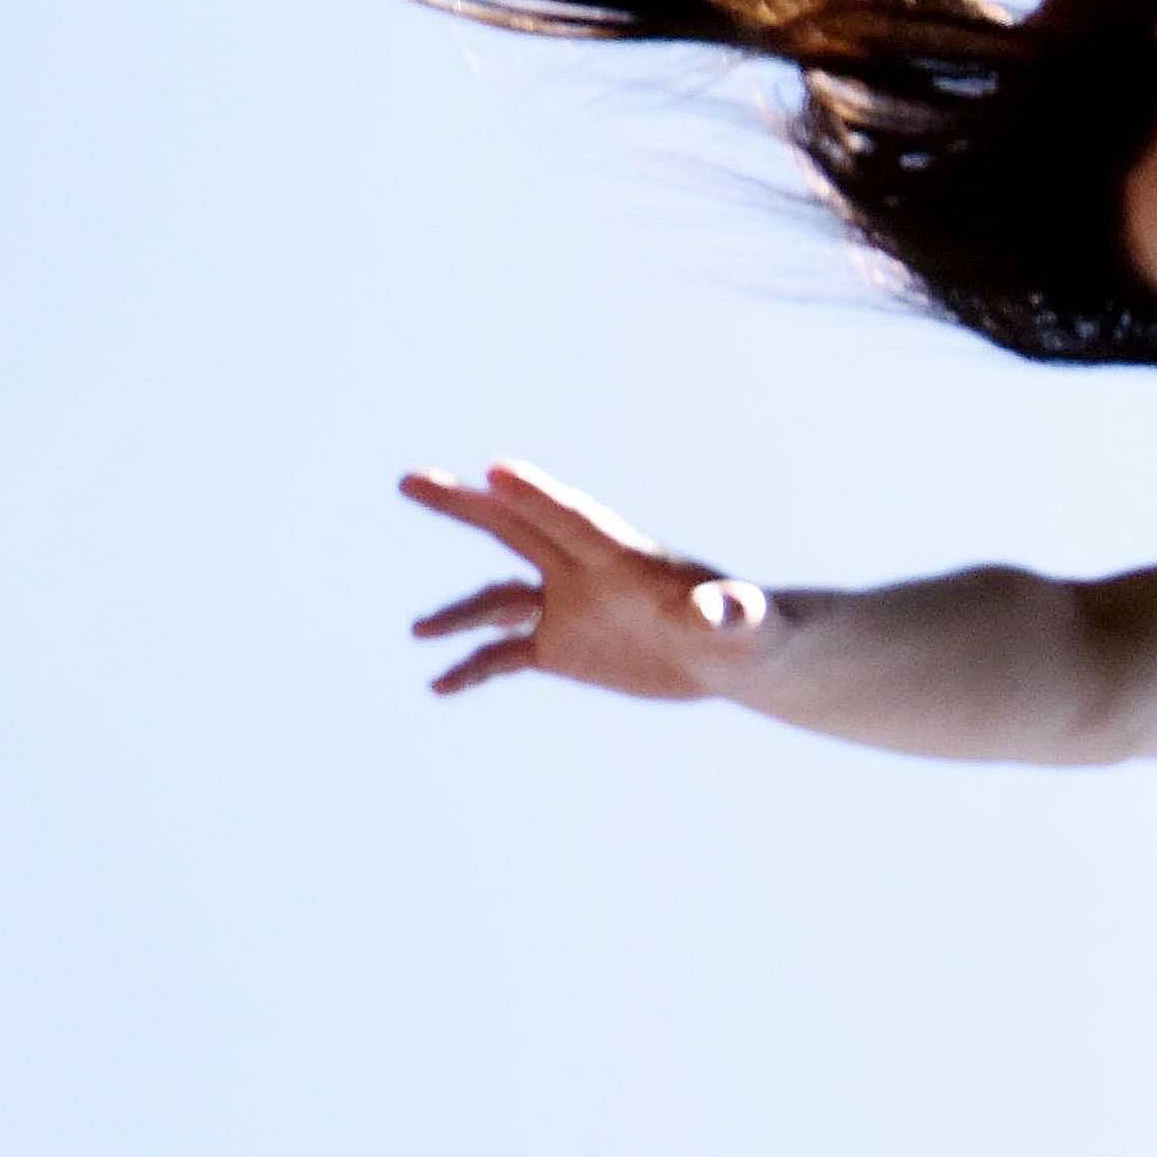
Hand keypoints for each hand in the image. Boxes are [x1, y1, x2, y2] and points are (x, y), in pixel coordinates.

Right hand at [400, 463, 774, 702]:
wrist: (730, 653)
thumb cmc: (746, 630)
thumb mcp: (744, 623)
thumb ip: (730, 610)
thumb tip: (720, 610)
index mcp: (624, 555)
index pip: (573, 520)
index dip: (537, 497)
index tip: (496, 471)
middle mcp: (583, 571)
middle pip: (514, 529)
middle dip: (465, 506)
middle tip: (410, 480)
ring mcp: (565, 605)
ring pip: (498, 600)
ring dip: (460, 614)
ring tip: (420, 630)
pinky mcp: (560, 645)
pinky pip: (503, 654)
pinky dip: (472, 667)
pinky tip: (440, 686)